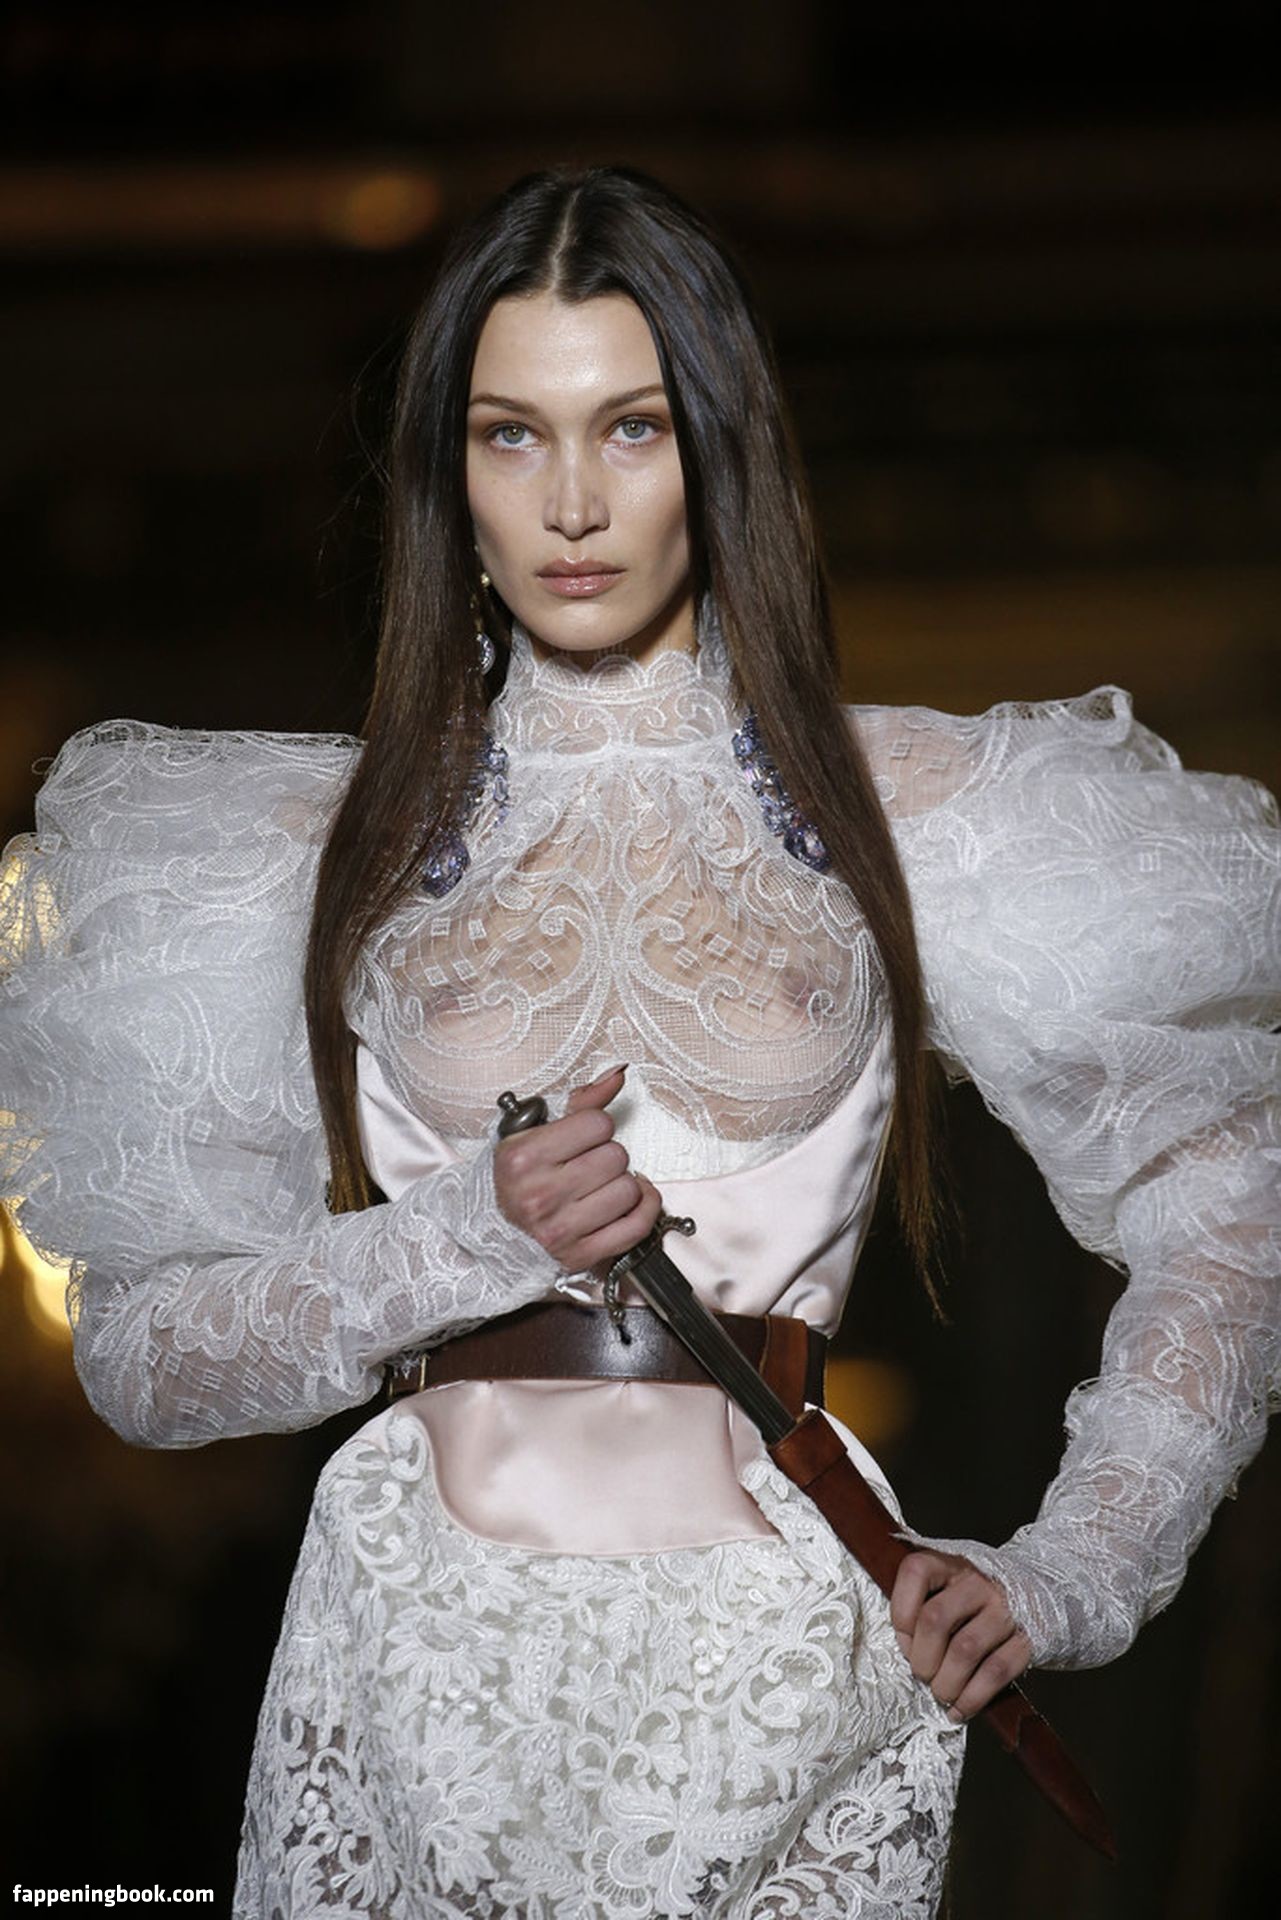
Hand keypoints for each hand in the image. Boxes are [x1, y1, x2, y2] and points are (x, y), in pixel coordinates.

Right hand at [493, 1065, 661, 1274]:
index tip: (583, 1137)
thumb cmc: (519, 1178)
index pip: (597, 1123)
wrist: (494, 1235)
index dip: (595, 1127)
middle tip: (589, 1164)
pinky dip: (643, 1209)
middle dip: (608, 1156)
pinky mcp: (581, 1255)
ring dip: (622, 1184)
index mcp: (524, 1157)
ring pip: (629, 1189)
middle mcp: (540, 1195)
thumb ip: (581, 1102)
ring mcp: (561, 1230)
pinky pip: (637, 1225)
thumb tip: (619, 1074)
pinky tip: (629, 1201)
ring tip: (602, 1185)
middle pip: (616, 1156)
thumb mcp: (535, 1133)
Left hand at [890, 1549, 1031, 1722]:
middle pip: (936, 1618)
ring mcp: (1005, 1608)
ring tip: (942, 1693)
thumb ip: (922, 1605)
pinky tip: (961, 1708)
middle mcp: (978, 1581)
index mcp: (952, 1563)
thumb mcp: (949, 1588)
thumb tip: (906, 1648)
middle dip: (922, 1658)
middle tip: (923, 1674)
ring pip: (965, 1649)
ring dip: (946, 1682)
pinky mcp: (1028, 1638)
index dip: (901, 1612)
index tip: (905, 1640)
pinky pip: (996, 1671)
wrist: (1042, 1594)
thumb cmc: (979, 1602)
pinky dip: (973, 1697)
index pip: (916, 1572)